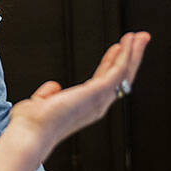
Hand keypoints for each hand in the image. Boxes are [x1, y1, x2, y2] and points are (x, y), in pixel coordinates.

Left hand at [7, 32, 149, 152]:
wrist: (31, 134)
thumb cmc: (32, 125)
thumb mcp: (40, 104)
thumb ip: (47, 95)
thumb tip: (54, 87)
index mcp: (85, 108)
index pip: (104, 82)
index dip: (112, 64)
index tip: (117, 49)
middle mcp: (97, 105)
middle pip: (121, 78)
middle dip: (131, 57)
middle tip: (140, 39)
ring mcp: (100, 100)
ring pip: (124, 73)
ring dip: (133, 53)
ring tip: (140, 36)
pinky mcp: (98, 92)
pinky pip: (118, 71)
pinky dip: (125, 56)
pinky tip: (127, 43)